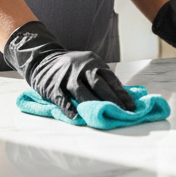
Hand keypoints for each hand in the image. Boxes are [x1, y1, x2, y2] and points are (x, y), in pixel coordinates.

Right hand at [3, 21, 135, 119]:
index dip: (121, 93)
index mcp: (94, 63)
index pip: (111, 79)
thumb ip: (102, 78)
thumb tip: (123, 94)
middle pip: (99, 85)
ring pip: (82, 91)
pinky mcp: (53, 86)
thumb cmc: (72, 67)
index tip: (132, 106)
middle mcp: (82, 69)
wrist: (43, 59)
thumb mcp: (89, 65)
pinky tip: (77, 117)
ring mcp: (67, 77)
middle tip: (123, 113)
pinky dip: (69, 107)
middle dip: (112, 100)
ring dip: (93, 104)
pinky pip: (62, 98)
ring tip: (104, 117)